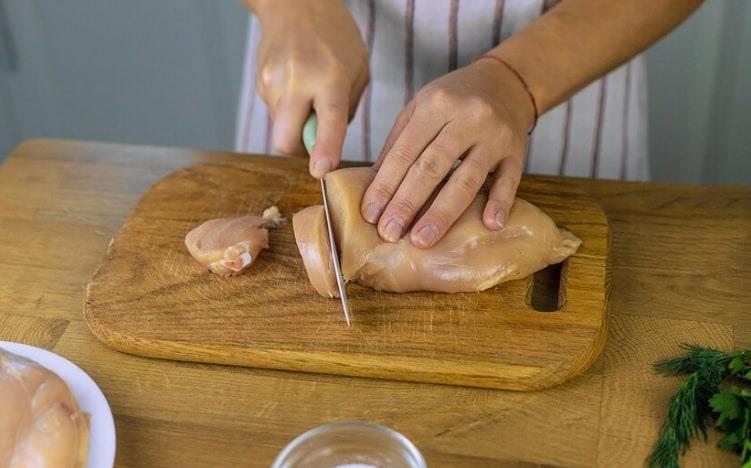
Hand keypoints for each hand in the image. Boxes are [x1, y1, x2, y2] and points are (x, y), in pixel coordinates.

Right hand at [249, 0, 368, 176]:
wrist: (295, 3)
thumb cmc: (335, 37)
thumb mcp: (358, 69)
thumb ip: (347, 109)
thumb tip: (328, 144)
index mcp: (329, 79)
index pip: (328, 122)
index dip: (324, 150)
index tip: (321, 171)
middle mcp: (296, 82)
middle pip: (285, 140)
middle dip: (299, 152)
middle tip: (315, 140)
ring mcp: (272, 83)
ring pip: (280, 129)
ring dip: (296, 126)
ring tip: (309, 97)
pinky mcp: (260, 84)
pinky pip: (276, 114)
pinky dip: (289, 111)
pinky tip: (298, 87)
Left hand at [360, 58, 534, 247]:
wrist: (506, 83)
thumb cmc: (454, 100)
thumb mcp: (420, 107)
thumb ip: (398, 143)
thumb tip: (374, 187)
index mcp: (435, 106)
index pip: (405, 151)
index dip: (386, 184)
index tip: (371, 214)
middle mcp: (467, 118)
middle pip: (432, 167)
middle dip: (407, 202)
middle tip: (389, 233)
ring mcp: (495, 136)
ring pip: (467, 179)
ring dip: (443, 213)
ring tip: (422, 239)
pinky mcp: (517, 152)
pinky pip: (509, 180)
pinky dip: (500, 202)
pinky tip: (490, 224)